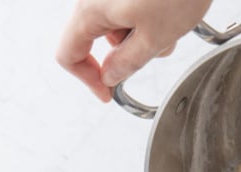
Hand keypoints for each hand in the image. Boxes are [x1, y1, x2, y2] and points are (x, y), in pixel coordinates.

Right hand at [57, 0, 211, 101]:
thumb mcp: (154, 38)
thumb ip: (127, 63)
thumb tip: (110, 77)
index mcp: (90, 8)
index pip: (69, 54)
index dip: (88, 79)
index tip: (108, 93)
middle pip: (97, 37)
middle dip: (127, 52)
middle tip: (157, 49)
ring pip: (117, 22)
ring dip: (142, 34)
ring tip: (170, 24)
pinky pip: (128, 5)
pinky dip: (147, 17)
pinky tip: (170, 12)